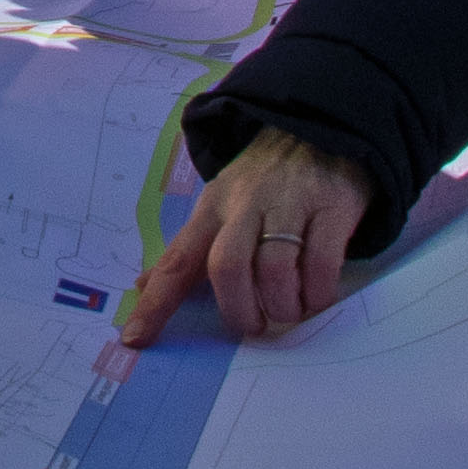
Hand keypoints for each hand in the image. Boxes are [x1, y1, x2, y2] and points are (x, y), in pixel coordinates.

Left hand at [115, 126, 377, 344]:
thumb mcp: (219, 205)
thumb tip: (142, 286)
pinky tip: (316, 296)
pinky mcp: (332, 207)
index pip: (177, 260)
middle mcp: (246, 204)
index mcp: (212, 208)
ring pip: (274, 268)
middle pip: (226, 266)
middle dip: (238, 309)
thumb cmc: (265, 182)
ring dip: (281, 305)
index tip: (136, 338)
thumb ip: (188, 249)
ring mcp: (291, 203)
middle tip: (254, 326)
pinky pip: (321, 263)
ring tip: (289, 311)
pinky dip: (317, 292)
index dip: (156, 303)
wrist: (321, 130)